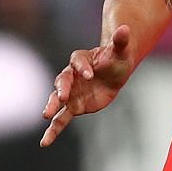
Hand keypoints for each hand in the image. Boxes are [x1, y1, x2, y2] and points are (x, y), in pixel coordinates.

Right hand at [40, 25, 135, 145]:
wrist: (114, 71)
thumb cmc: (116, 58)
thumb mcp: (120, 50)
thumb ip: (120, 41)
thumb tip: (126, 28)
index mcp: (81, 59)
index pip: (78, 61)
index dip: (83, 67)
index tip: (90, 74)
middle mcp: (72, 75)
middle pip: (63, 80)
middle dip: (62, 88)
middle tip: (60, 97)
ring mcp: (71, 92)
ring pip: (57, 99)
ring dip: (51, 106)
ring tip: (45, 115)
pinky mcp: (74, 106)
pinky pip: (61, 119)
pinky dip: (53, 130)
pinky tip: (45, 142)